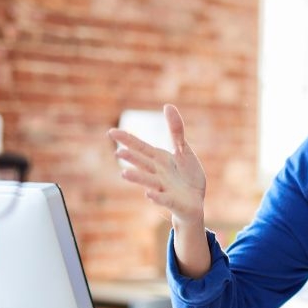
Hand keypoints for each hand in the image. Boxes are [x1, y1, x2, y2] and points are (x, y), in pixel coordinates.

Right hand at [108, 104, 205, 228]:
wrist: (195, 201)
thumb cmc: (186, 175)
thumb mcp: (183, 150)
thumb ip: (175, 130)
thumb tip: (167, 105)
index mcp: (159, 159)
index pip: (141, 147)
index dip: (127, 140)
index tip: (111, 132)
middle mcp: (157, 173)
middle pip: (143, 163)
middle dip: (132, 158)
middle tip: (118, 152)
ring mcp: (164, 188)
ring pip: (149, 182)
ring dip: (137, 178)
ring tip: (124, 173)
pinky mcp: (173, 201)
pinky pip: (164, 199)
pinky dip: (157, 197)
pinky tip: (149, 194)